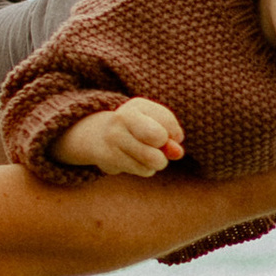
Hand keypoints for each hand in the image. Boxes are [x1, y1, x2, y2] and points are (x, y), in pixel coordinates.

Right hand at [54, 97, 184, 178]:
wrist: (98, 136)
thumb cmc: (137, 128)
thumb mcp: (155, 123)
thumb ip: (171, 135)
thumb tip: (177, 152)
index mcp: (136, 106)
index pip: (167, 121)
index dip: (173, 133)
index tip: (164, 134)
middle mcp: (122, 118)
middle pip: (159, 138)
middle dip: (165, 148)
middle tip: (157, 147)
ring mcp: (113, 138)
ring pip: (153, 159)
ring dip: (157, 162)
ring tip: (146, 154)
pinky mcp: (109, 158)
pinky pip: (143, 170)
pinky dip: (146, 168)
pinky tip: (133, 160)